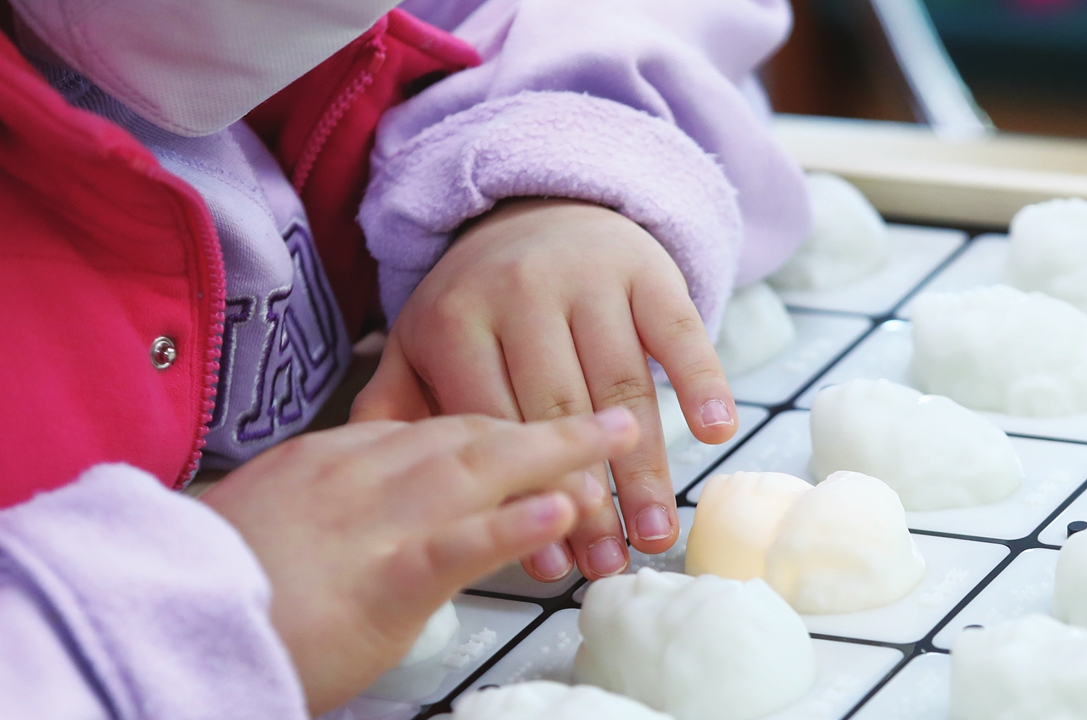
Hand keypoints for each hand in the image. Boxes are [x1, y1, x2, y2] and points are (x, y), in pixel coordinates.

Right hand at [202, 408, 637, 713]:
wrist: (156, 613)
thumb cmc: (211, 576)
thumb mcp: (271, 518)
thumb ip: (325, 505)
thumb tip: (357, 515)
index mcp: (339, 457)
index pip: (436, 426)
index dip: (501, 424)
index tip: (542, 424)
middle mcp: (366, 470)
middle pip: (474, 431)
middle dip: (549, 420)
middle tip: (611, 417)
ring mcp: (378, 518)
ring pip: (483, 469)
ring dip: (558, 452)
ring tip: (618, 441)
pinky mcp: (384, 575)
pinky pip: (461, 540)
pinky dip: (515, 521)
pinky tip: (559, 511)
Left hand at [356, 198, 736, 581]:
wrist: (538, 208)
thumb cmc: (478, 299)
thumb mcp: (420, 341)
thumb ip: (393, 405)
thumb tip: (369, 478)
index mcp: (456, 320)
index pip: (492, 424)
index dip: (522, 497)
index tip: (547, 564)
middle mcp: (521, 293)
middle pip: (559, 413)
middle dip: (586, 499)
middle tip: (606, 565)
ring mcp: (589, 277)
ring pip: (623, 385)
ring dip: (644, 468)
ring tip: (654, 535)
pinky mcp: (647, 269)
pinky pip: (679, 330)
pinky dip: (702, 380)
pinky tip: (716, 432)